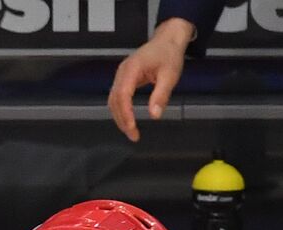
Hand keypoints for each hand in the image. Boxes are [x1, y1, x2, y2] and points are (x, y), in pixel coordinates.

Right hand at [109, 18, 195, 141]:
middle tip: (133, 135)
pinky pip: (117, 97)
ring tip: (130, 131)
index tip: (132, 128)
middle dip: (122, 120)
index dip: (125, 113)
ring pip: (113, 101)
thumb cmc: (169, 54)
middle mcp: (122, 72)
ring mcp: (120, 75)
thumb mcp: (170, 75)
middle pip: (114, 101)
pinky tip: (128, 119)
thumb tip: (154, 115)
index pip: (123, 95)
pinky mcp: (123, 79)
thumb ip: (161, 95)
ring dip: (119, 117)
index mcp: (132, 69)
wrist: (167, 40)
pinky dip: (120, 110)